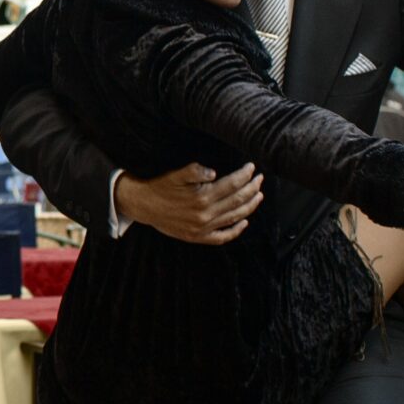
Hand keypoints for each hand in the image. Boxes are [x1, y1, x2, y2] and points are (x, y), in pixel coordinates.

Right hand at [114, 161, 261, 245]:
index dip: (245, 175)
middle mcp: (205, 214)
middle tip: (260, 179)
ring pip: (235, 217)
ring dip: (250, 206)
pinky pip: (222, 236)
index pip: (232, 185)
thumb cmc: (160, 187)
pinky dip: (236, 230)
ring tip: (258, 196)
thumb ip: (195, 171)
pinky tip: (244, 222)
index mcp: (202, 197)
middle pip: (237, 200)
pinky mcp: (198, 237)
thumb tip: (214, 172)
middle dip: (252, 188)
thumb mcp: (175, 175)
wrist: (143, 206)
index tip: (252, 167)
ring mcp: (203, 228)